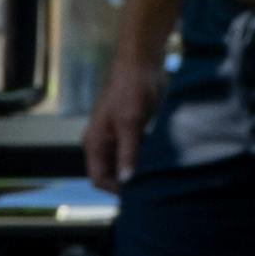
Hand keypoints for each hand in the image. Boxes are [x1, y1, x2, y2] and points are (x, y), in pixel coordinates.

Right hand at [77, 52, 157, 190]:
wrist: (141, 63)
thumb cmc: (131, 89)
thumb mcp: (130, 122)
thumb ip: (127, 153)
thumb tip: (126, 180)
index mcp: (94, 142)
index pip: (98, 178)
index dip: (116, 189)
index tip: (139, 192)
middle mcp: (103, 143)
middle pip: (111, 174)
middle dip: (128, 182)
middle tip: (151, 187)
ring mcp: (117, 137)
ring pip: (124, 164)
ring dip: (138, 171)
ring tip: (157, 176)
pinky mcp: (131, 131)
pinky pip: (136, 153)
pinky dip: (146, 159)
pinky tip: (160, 161)